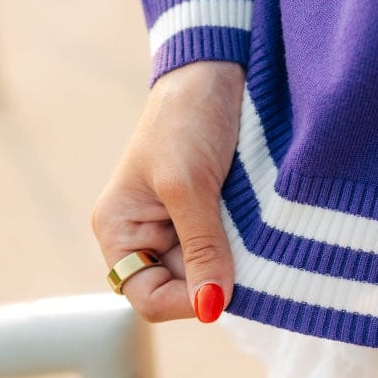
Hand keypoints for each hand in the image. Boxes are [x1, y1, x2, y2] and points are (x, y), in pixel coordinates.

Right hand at [91, 60, 245, 322]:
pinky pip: (229, 250)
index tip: (225, 280)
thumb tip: (211, 308)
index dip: (187, 300)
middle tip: (244, 245)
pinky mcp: (212, 216)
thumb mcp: (189, 186)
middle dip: (215, 276)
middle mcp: (146, 237)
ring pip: (212, 272)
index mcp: (119, 231)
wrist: (215, 70)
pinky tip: (257, 224)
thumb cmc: (185, 119)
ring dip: (235, 260)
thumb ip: (200, 249)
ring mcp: (181, 228)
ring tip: (250, 228)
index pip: (148, 299)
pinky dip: (246, 246)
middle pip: (184, 290)